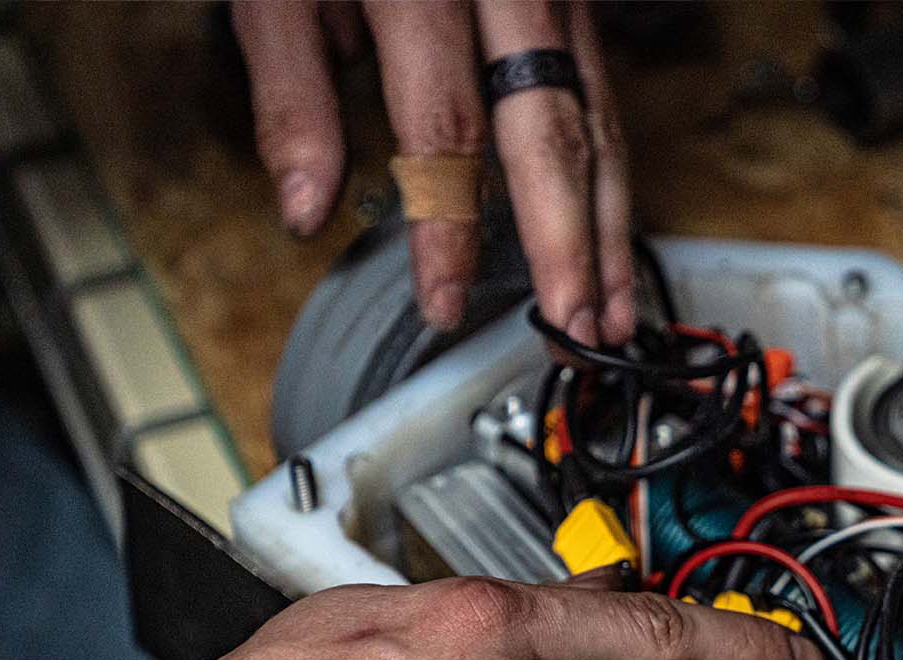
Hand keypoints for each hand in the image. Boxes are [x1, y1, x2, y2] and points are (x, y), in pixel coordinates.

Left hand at [233, 0, 634, 343]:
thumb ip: (291, 92)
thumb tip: (303, 211)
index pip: (447, 127)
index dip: (449, 225)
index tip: (444, 299)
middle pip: (551, 128)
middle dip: (569, 241)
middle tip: (578, 325)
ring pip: (598, 115)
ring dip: (608, 223)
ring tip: (611, 308)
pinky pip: (602, 91)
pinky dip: (610, 171)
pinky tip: (610, 230)